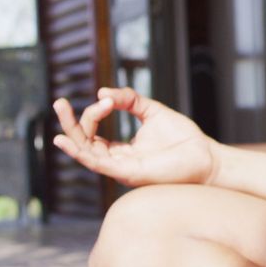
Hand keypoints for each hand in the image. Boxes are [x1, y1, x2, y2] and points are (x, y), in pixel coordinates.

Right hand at [52, 87, 216, 186]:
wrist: (207, 157)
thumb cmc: (184, 139)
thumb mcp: (153, 112)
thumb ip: (130, 100)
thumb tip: (102, 93)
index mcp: (123, 151)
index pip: (94, 134)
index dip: (95, 113)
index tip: (108, 99)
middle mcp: (118, 162)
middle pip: (83, 144)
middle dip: (69, 123)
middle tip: (58, 102)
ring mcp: (121, 169)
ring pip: (86, 153)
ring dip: (71, 132)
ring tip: (61, 109)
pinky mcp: (128, 173)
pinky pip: (98, 163)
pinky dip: (81, 151)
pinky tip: (68, 139)